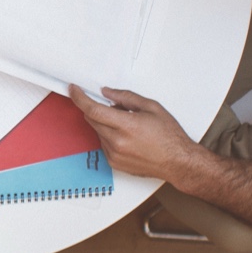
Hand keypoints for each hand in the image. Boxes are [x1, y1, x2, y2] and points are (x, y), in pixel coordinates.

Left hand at [70, 86, 213, 181]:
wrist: (177, 162)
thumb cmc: (169, 137)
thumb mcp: (151, 108)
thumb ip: (126, 97)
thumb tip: (107, 92)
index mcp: (126, 126)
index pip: (93, 109)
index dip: (79, 98)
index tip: (73, 89)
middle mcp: (117, 142)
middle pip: (92, 119)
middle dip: (97, 109)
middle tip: (115, 108)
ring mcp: (114, 154)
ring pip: (98, 131)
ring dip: (105, 124)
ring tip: (129, 126)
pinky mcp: (113, 163)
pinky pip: (103, 144)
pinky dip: (109, 136)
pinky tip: (128, 138)